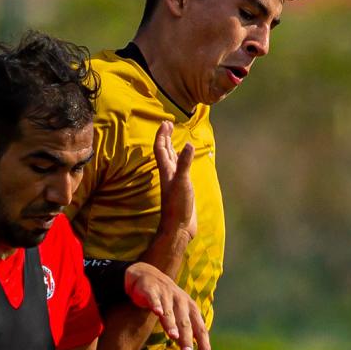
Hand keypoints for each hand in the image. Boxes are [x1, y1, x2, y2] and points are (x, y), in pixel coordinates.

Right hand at [124, 262, 209, 349]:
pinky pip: (154, 299)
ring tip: (173, 336)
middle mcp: (181, 301)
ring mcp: (166, 295)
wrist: (147, 275)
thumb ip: (186, 330)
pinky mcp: (151, 290)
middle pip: (185, 323)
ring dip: (171, 324)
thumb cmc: (168, 300)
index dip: (203, 343)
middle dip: (187, 339)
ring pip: (169, 312)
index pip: (200, 329)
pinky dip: (156, 304)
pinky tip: (157, 312)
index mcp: (191, 309)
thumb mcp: (180, 313)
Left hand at [153, 121, 195, 255]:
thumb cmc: (178, 206)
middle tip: (168, 124)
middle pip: (164, 151)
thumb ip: (185, 163)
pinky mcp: (182, 188)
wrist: (179, 227)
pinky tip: (184, 161)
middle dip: (166, 137)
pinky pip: (180, 169)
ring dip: (172, 147)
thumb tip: (189, 144)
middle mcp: (169, 174)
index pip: (161, 148)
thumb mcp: (182, 182)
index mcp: (167, 170)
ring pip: (171, 160)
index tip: (166, 122)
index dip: (162, 135)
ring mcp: (175, 181)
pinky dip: (181, 161)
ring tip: (174, 138)